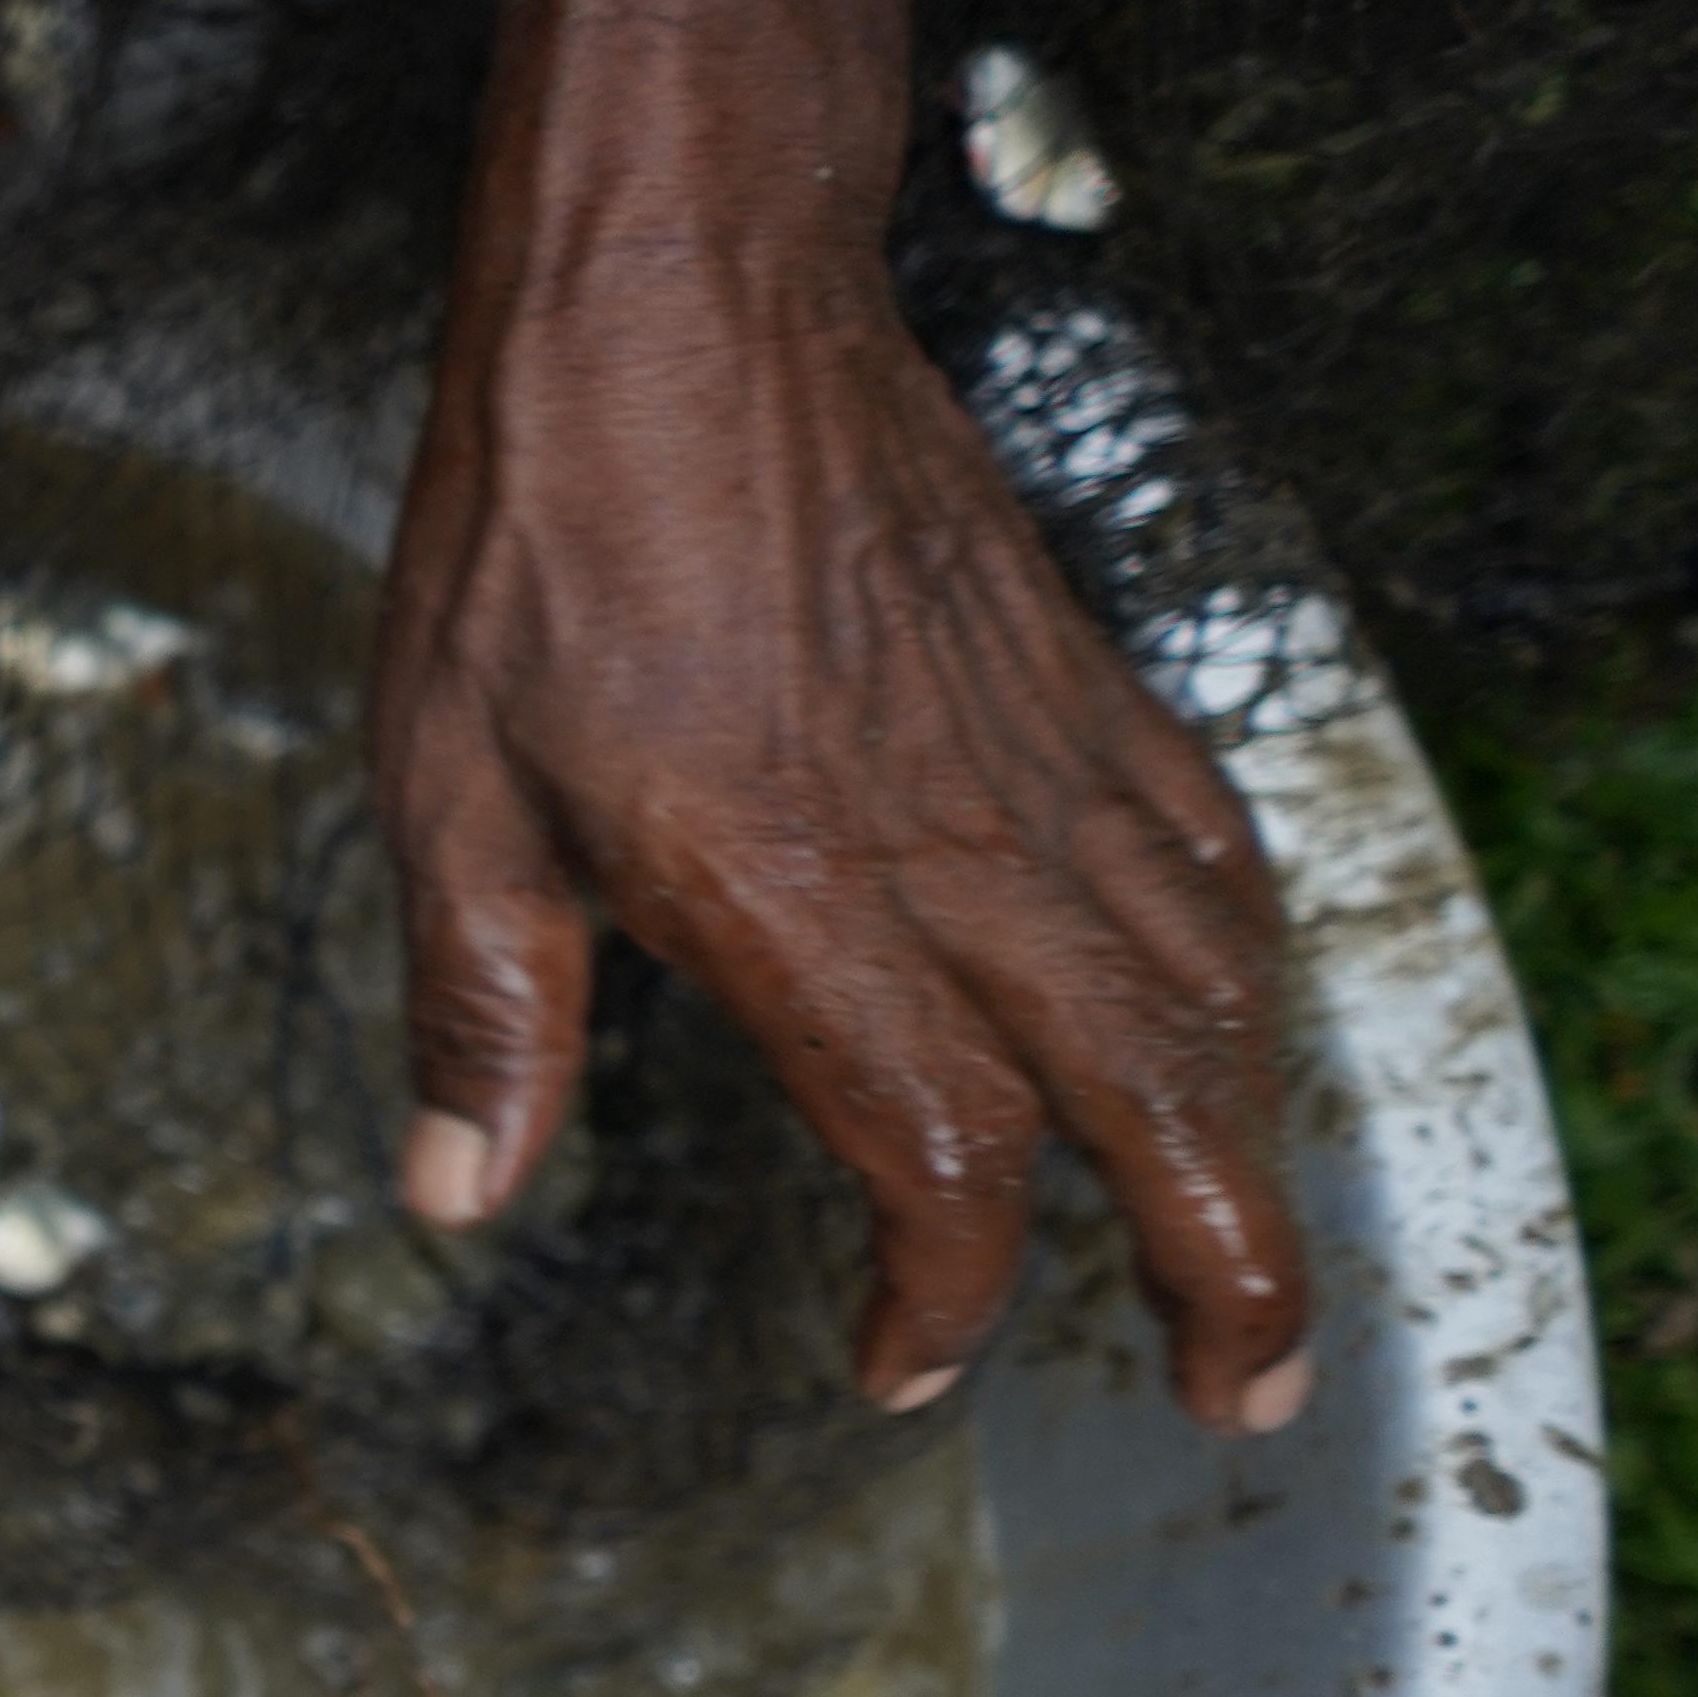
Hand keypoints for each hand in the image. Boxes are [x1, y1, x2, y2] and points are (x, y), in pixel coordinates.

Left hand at [375, 241, 1315, 1431]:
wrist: (677, 298)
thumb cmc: (543, 533)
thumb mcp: (445, 783)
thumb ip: (481, 1002)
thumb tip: (458, 1186)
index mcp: (794, 887)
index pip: (941, 1146)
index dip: (944, 1290)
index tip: (900, 1367)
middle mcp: (954, 839)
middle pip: (1154, 1094)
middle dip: (1218, 1264)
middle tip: (1240, 1397)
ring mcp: (1037, 754)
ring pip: (1213, 982)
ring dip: (1252, 1136)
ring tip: (1245, 1260)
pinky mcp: (1076, 680)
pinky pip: (1210, 849)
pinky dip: (1244, 967)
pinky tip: (1227, 1026)